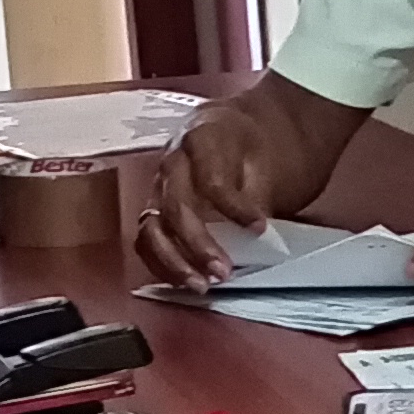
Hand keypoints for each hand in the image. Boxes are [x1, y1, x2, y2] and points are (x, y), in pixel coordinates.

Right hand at [142, 101, 289, 288]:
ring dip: (173, 261)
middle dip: (198, 244)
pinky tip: (185, 278)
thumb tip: (255, 236)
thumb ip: (257, 196)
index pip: (211, 179)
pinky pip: (147, 237)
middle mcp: (173, 160)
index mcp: (203, 136)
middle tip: (224, 270)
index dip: (235, 208)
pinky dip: (162, 262)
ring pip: (152, 226)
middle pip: (176, 206)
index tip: (259, 228)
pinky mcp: (155, 205)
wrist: (236, 129)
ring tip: (201, 284)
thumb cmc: (253, 144)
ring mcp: (159, 183)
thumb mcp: (266, 158)